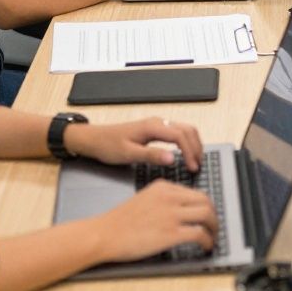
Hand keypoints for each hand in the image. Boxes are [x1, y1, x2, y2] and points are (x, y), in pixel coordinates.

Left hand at [67, 116, 204, 170]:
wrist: (94, 139)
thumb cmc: (108, 146)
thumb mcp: (129, 154)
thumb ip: (151, 155)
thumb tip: (173, 159)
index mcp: (153, 127)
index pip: (180, 136)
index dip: (190, 152)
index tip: (192, 168)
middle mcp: (158, 122)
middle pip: (187, 129)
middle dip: (196, 147)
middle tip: (197, 166)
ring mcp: (157, 124)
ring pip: (184, 129)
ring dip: (193, 143)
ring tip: (195, 161)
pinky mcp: (155, 129)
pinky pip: (177, 132)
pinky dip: (186, 141)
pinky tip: (185, 153)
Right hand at [93, 180, 218, 262]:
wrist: (104, 234)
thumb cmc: (119, 222)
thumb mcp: (144, 199)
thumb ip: (163, 200)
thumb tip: (181, 211)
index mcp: (163, 187)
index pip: (194, 193)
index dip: (205, 206)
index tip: (206, 217)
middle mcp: (170, 197)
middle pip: (205, 201)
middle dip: (213, 216)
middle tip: (213, 227)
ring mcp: (171, 214)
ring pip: (207, 215)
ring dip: (214, 228)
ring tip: (212, 238)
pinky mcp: (171, 233)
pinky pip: (199, 234)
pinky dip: (207, 241)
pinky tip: (205, 247)